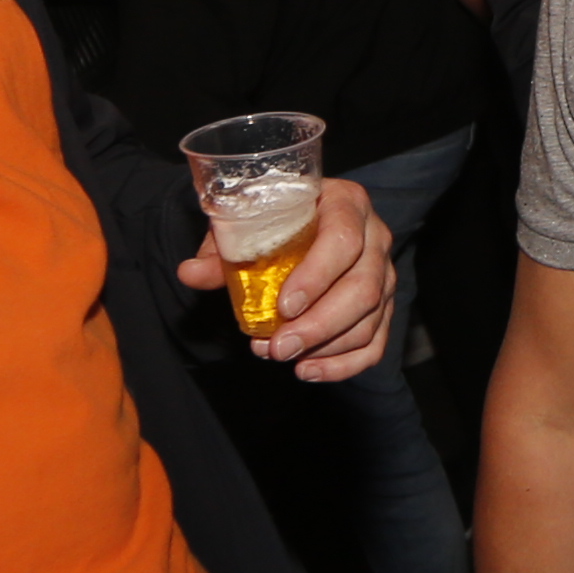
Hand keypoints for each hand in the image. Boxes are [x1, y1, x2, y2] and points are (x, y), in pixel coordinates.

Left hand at [182, 173, 396, 375]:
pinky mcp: (384, 306)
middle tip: (278, 348)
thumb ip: (221, 250)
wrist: (303, 221)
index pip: (342, 240)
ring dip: (325, 347)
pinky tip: (309, 369)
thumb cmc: (276, 219)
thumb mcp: (246, 224)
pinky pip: (375, 343)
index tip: (283, 307)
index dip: (316, 276)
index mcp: (346, 203)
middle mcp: (375, 236)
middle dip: (319, 325)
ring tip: (282, 356)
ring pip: (370, 319)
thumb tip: (189, 274)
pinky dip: (343, 365)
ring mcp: (385, 274)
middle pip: (363, 288)